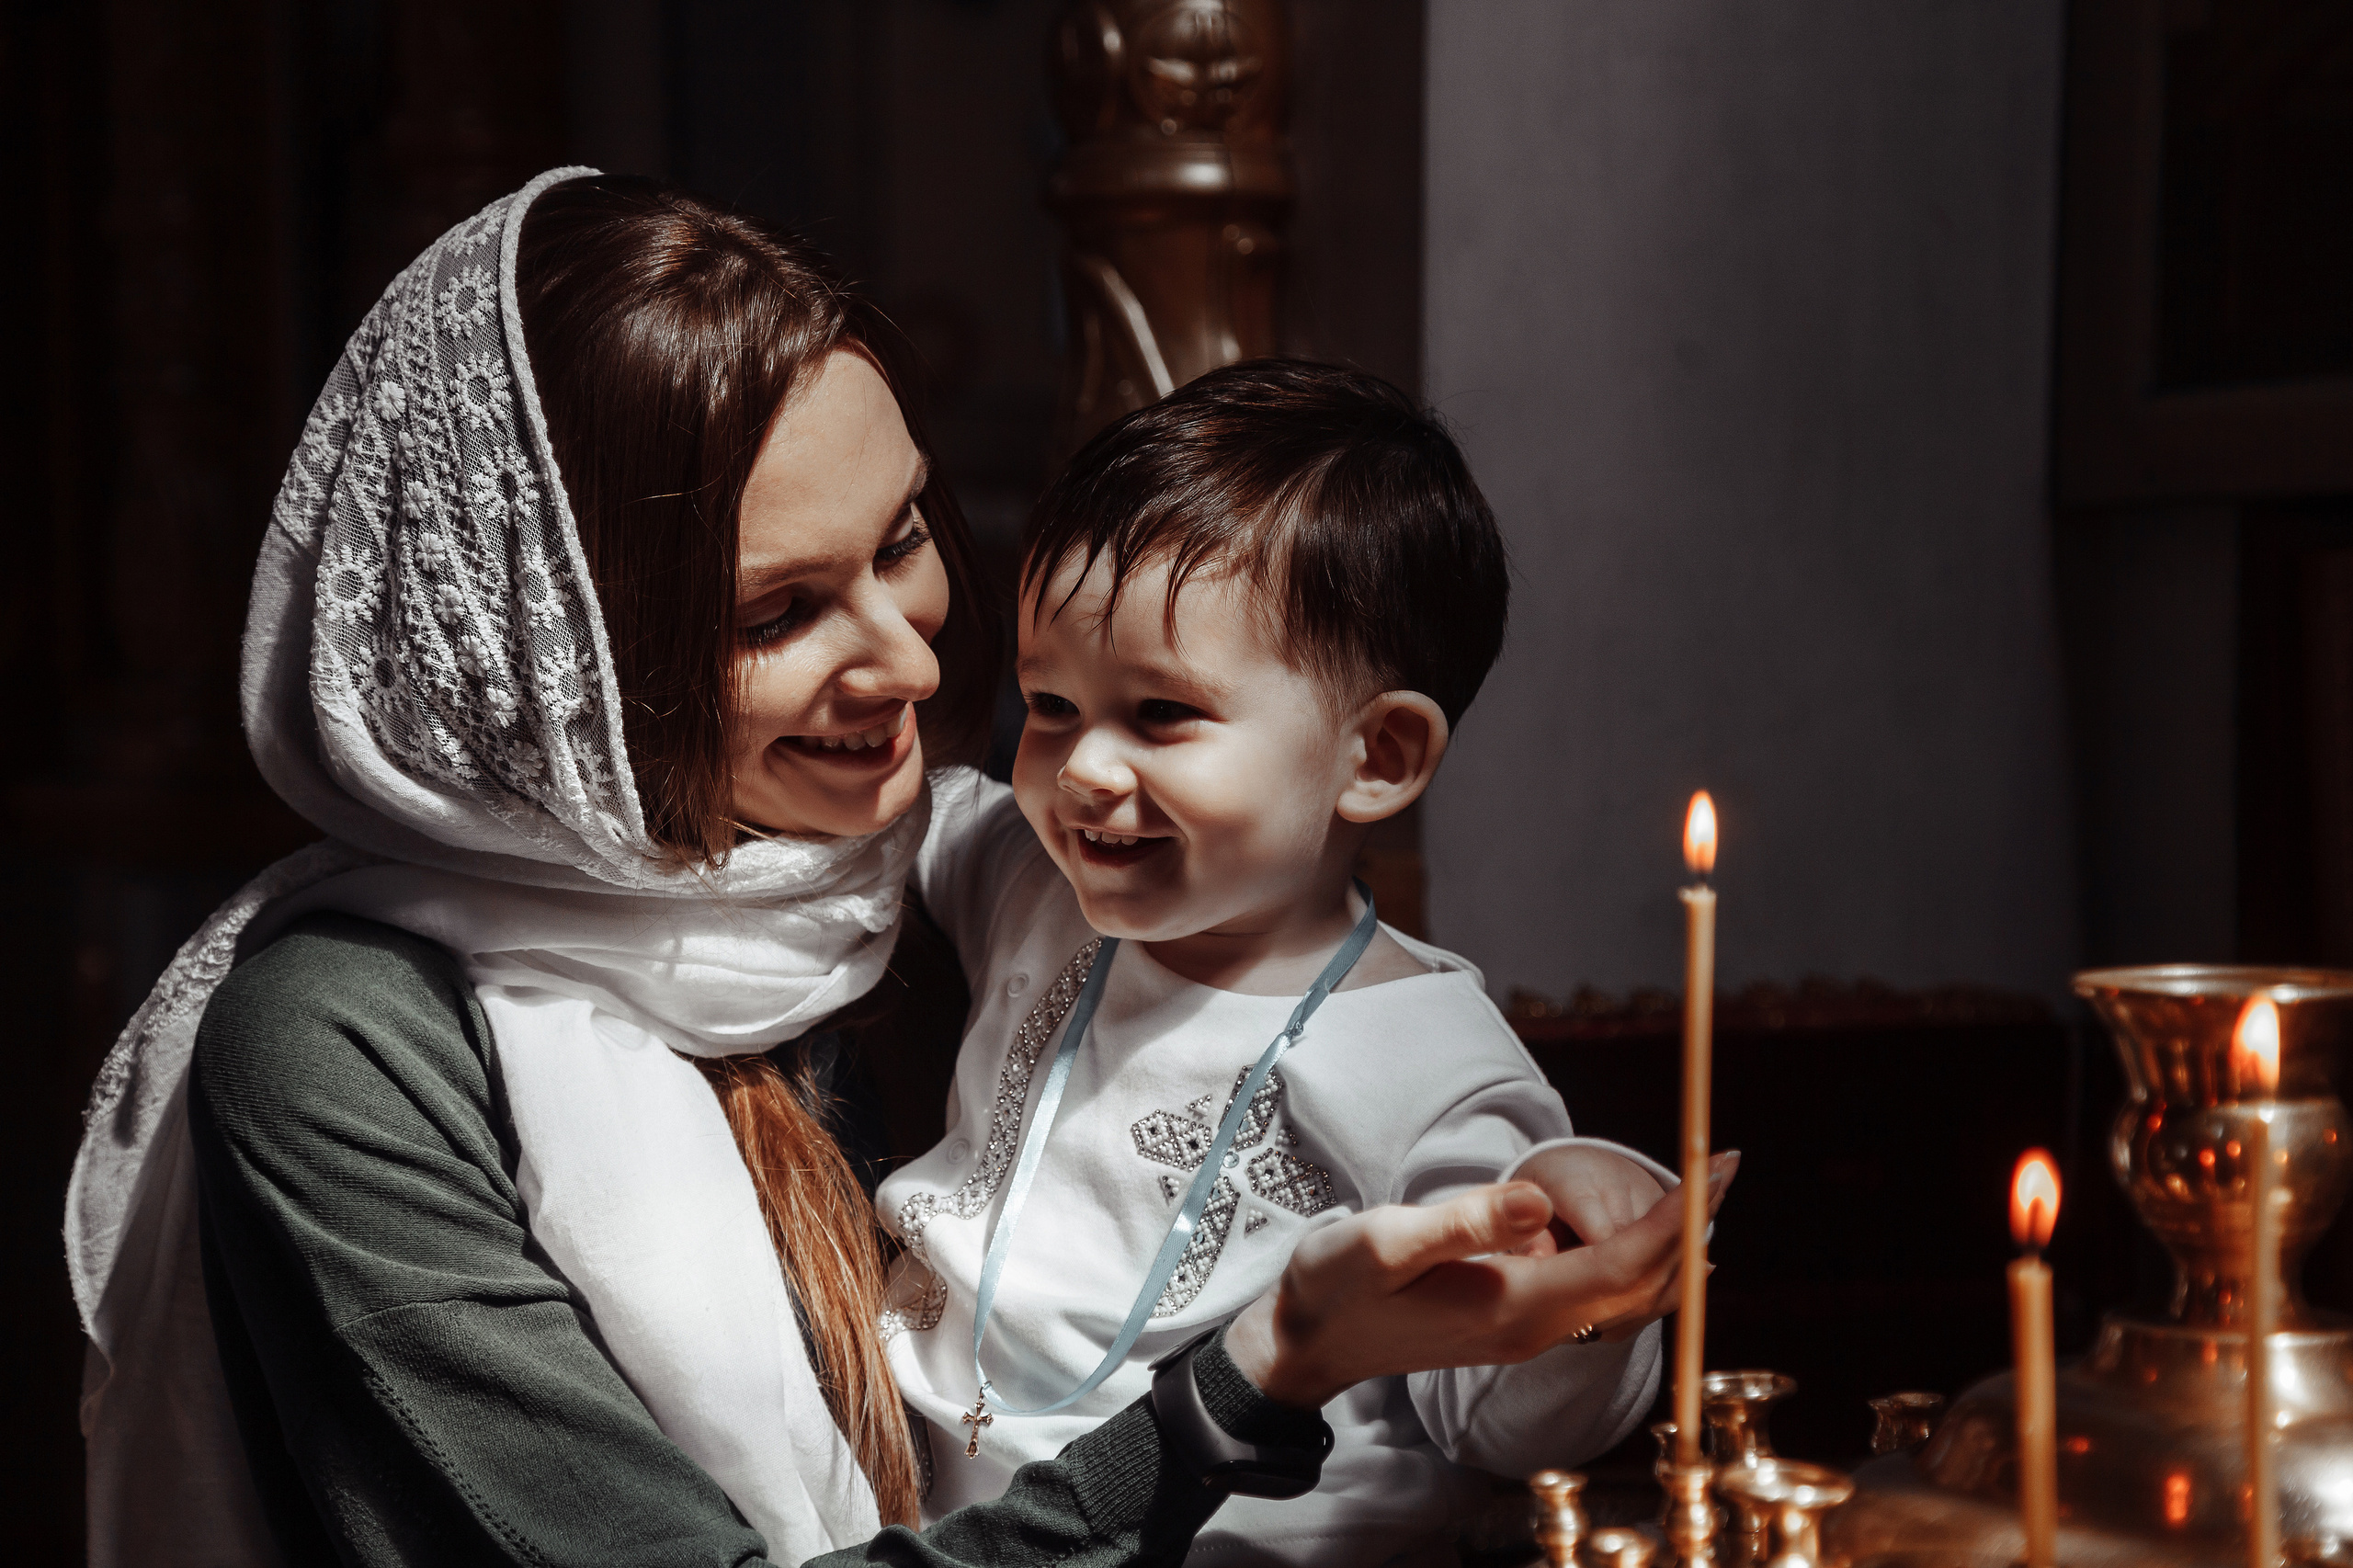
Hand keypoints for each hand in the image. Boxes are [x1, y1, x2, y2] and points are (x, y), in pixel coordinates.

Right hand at [1225, 1150, 1738, 1407]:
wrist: (1307, 1343)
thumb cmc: (1338, 1286)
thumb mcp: (1386, 1242)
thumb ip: (1465, 1223)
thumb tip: (1543, 1201)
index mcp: (1513, 1307)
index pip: (1622, 1263)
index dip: (1676, 1217)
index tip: (1714, 1166)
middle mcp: (1533, 1328)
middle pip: (1639, 1284)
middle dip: (1688, 1226)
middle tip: (1723, 1164)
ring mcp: (1525, 1330)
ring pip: (1622, 1293)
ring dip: (1665, 1244)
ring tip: (1696, 1190)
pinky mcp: (1510, 1320)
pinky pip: (1594, 1293)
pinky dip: (1629, 1258)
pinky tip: (1634, 1228)